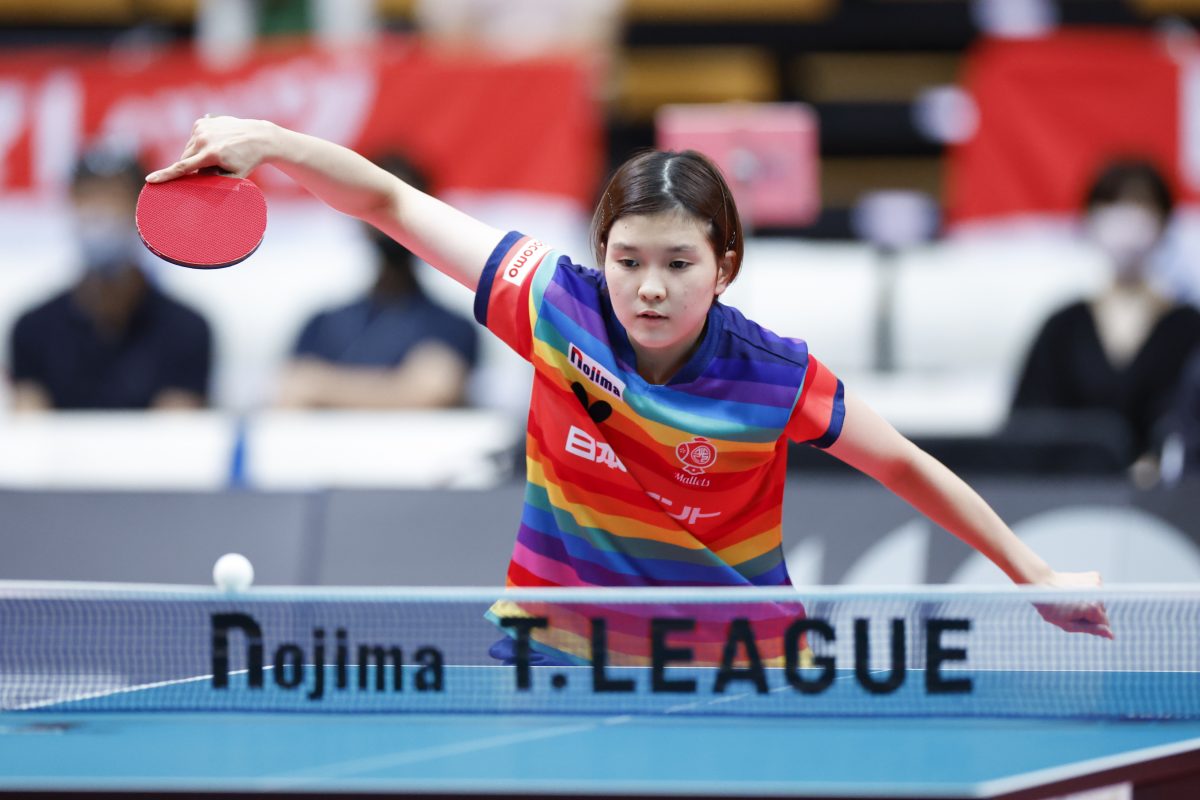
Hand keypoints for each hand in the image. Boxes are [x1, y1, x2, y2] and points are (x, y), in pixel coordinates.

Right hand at [146, 116, 275, 182]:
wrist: (258, 137)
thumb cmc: (247, 160)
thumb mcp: (233, 177)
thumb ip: (213, 181)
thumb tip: (194, 183)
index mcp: (211, 154)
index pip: (182, 168)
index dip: (165, 175)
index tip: (150, 180)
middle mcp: (204, 139)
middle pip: (185, 159)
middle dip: (193, 167)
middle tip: (212, 168)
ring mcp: (202, 128)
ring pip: (188, 149)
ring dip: (196, 155)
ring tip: (217, 154)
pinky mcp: (202, 121)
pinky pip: (193, 138)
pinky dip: (199, 144)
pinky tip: (215, 143)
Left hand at [1031, 571, 1113, 639]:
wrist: (1041, 582)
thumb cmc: (1051, 606)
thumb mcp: (1068, 624)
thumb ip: (1091, 630)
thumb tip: (1111, 635)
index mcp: (1093, 608)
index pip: (1105, 624)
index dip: (1091, 625)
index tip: (1076, 620)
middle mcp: (1098, 594)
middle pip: (1102, 612)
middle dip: (1089, 614)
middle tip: (1070, 609)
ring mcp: (1097, 583)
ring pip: (1099, 601)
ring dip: (1088, 603)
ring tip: (1071, 599)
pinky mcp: (1095, 576)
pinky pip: (1096, 591)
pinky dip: (1088, 592)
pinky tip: (1075, 590)